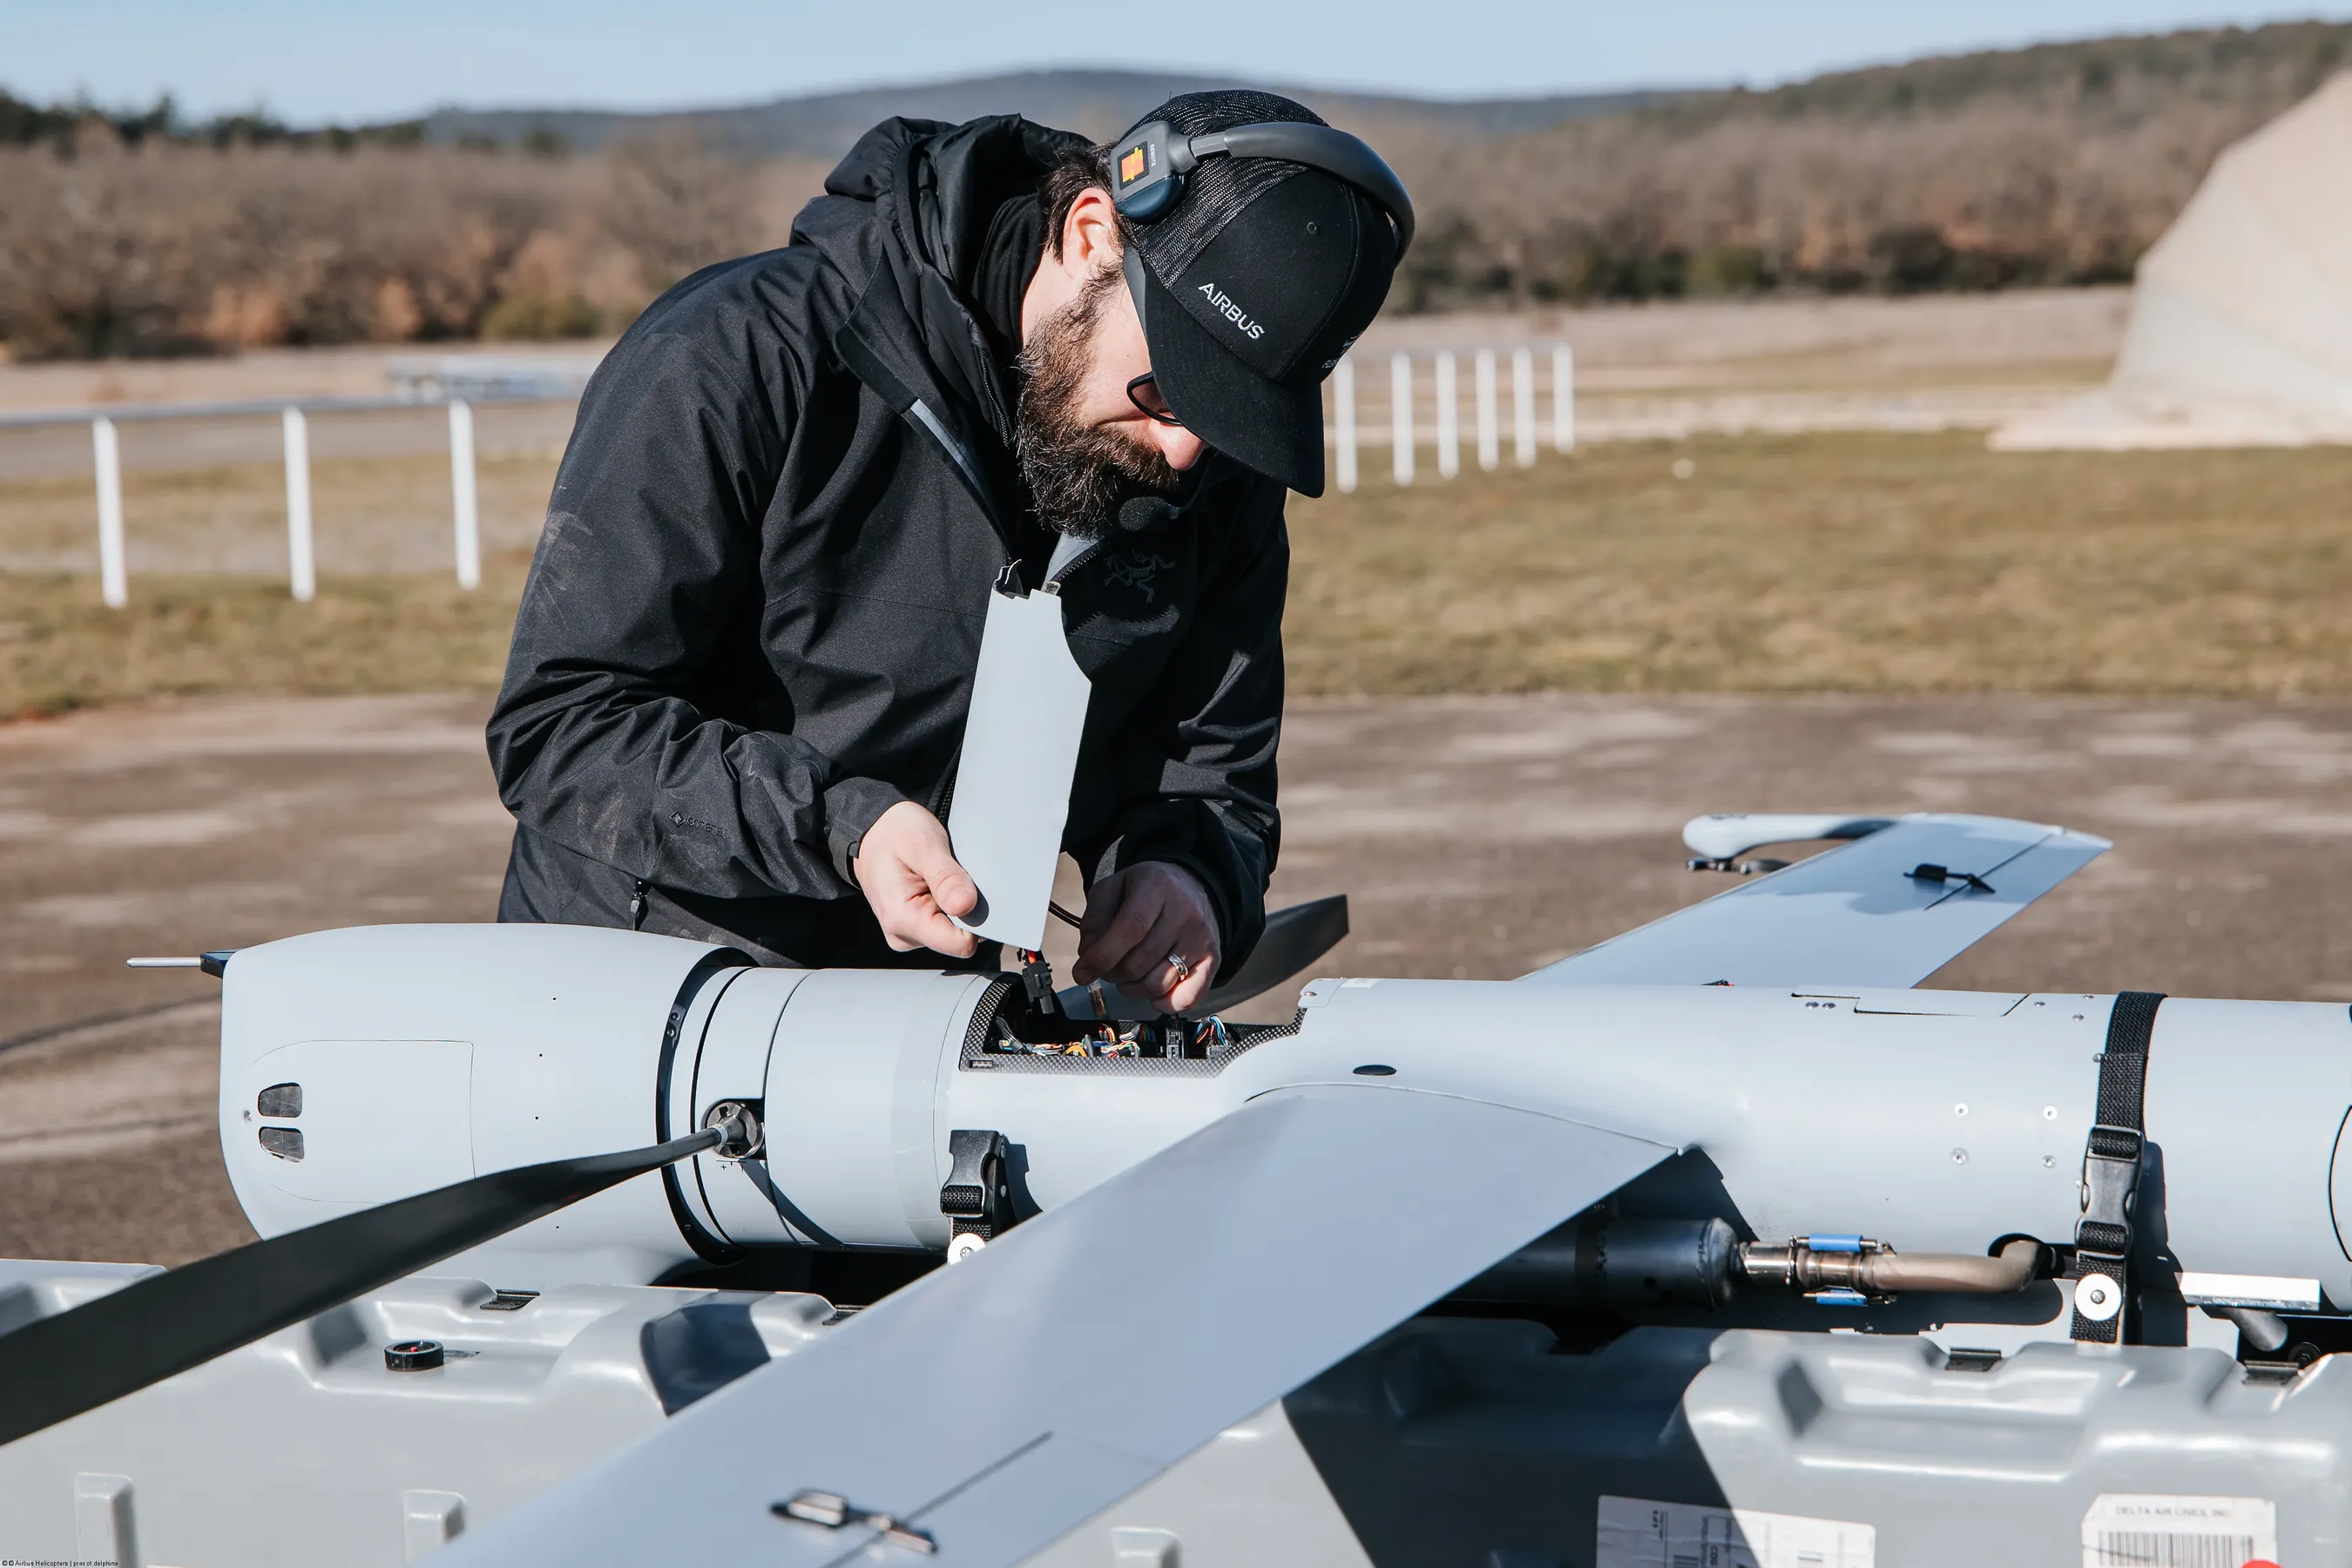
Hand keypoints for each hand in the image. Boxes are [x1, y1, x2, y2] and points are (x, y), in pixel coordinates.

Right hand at [850, 801, 979, 956]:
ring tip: (941, 875)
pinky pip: (947, 924)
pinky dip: (950, 903)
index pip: (959, 943)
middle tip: (951, 874)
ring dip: (957, 903)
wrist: (874, 830)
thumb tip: (966, 906)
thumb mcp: (923, 844)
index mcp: (902, 918)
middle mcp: (903, 934)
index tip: (973, 890)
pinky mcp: (917, 928)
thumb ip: (946, 877)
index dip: (977, 919)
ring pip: (955, 930)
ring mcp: (910, 934)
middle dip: (965, 907)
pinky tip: (939, 883)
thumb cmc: (895, 833)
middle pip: (959, 937)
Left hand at [1072, 862, 1220, 1013]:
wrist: (1191, 886)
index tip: (1082, 973)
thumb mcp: (1112, 889)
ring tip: (1128, 972)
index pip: (1131, 929)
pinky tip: (1152, 989)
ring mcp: (1202, 939)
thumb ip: (1094, 920)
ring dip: (1132, 988)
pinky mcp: (1212, 959)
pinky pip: (1186, 998)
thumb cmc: (1146, 891)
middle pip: (1139, 963)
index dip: (1103, 956)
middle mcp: (1185, 913)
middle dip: (1112, 973)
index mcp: (1157, 887)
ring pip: (1157, 984)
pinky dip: (1163, 1002)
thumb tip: (1088, 957)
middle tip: (1108, 966)